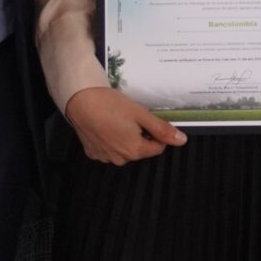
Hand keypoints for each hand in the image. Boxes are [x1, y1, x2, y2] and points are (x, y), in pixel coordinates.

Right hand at [64, 87, 186, 165]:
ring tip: (116, 119)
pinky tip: (105, 125)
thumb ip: (161, 129)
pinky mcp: (92, 152)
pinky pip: (109, 148)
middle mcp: (120, 159)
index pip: (157, 147)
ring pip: (124, 149)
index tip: (146, 118)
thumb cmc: (110, 105)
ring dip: (125, 137)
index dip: (156, 132)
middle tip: (130, 116)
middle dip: (140, 134)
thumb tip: (181, 140)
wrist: (79, 101)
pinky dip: (110, 139)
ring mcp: (104, 157)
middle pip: (140, 148)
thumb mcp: (140, 114)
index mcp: (135, 150)